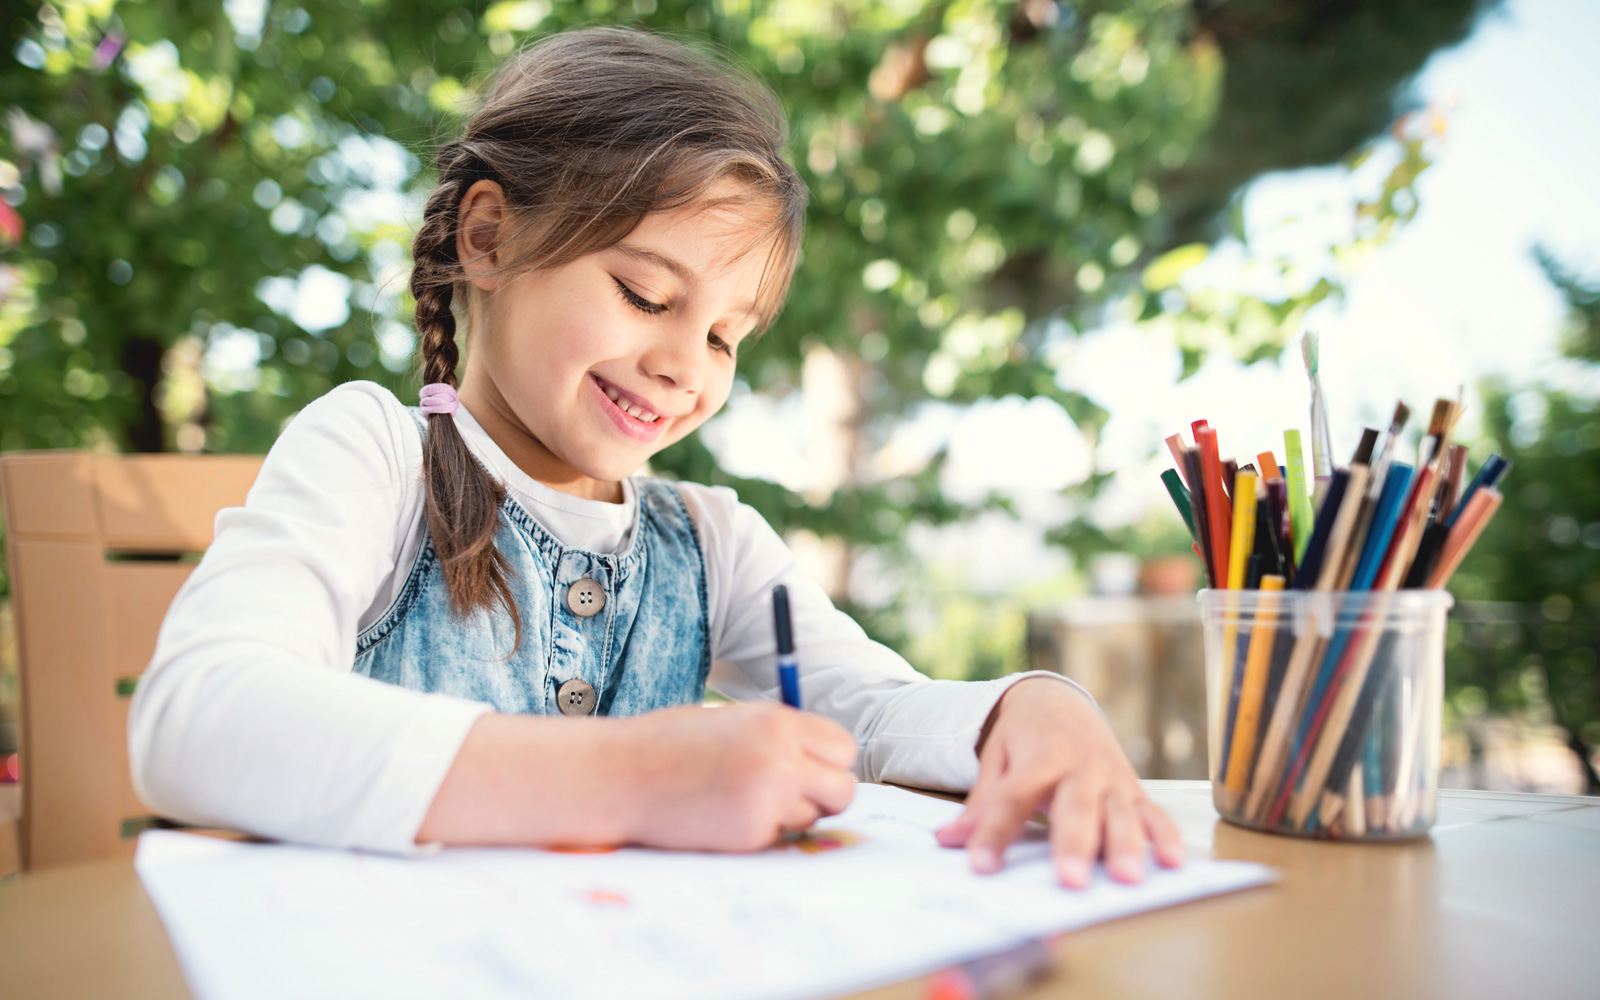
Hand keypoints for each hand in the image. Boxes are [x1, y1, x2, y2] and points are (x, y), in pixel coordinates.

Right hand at [614, 702, 858, 851]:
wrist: (619, 774)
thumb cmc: (669, 744)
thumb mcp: (731, 721)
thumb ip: (777, 737)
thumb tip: (821, 761)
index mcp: (777, 722)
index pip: (842, 747)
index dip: (827, 760)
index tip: (807, 766)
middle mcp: (780, 759)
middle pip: (842, 790)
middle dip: (822, 795)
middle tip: (790, 794)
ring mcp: (767, 799)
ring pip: (812, 818)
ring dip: (788, 815)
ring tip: (740, 799)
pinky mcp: (749, 834)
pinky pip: (777, 838)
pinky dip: (759, 833)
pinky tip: (721, 816)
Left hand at [934, 677, 1183, 886]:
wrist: (1058, 699)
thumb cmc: (1024, 735)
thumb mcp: (996, 759)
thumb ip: (980, 804)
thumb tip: (947, 841)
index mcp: (1039, 754)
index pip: (1014, 796)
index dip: (996, 831)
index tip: (981, 865)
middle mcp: (1079, 765)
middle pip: (1075, 807)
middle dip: (1074, 844)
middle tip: (1069, 880)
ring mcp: (1111, 777)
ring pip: (1120, 813)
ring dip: (1125, 846)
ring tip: (1125, 879)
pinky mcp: (1133, 789)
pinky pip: (1153, 813)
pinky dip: (1166, 837)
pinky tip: (1172, 863)